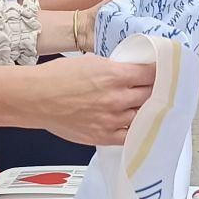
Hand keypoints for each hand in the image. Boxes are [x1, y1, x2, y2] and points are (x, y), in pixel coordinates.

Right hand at [33, 55, 155, 146]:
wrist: (36, 98)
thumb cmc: (58, 77)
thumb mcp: (92, 62)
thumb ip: (115, 68)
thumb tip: (131, 72)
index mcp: (116, 75)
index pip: (151, 74)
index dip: (159, 72)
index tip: (162, 72)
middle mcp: (117, 98)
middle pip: (151, 94)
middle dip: (155, 90)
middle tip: (158, 89)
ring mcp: (112, 119)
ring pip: (143, 116)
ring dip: (147, 111)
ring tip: (148, 107)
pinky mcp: (103, 136)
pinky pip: (129, 136)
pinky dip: (135, 130)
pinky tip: (137, 125)